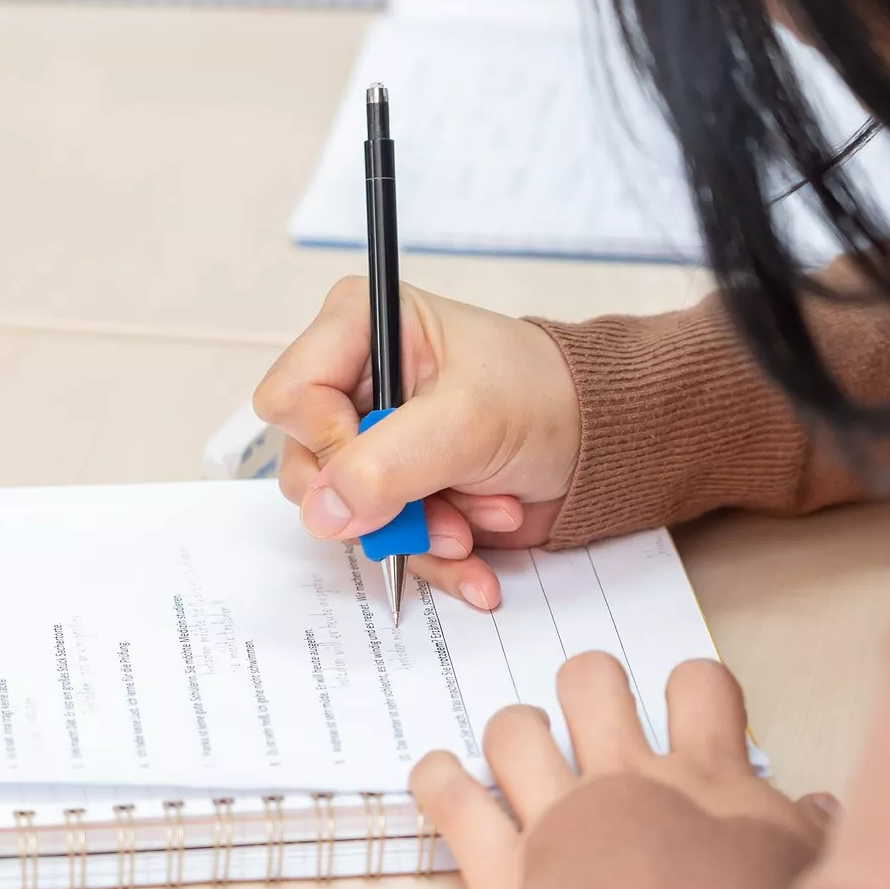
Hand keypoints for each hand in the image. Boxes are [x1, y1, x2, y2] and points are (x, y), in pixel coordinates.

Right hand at [253, 279, 581, 609]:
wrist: (600, 441)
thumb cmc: (546, 395)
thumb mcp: (469, 420)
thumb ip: (388, 463)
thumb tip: (324, 510)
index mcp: (359, 328)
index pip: (289, 396)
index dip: (329, 441)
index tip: (388, 457)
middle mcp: (355, 384)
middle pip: (307, 465)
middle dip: (382, 500)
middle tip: (441, 500)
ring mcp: (373, 443)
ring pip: (346, 516)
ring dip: (419, 532)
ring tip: (481, 516)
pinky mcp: (397, 490)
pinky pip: (384, 543)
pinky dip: (434, 558)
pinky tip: (478, 560)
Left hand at [410, 652, 838, 888]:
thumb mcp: (810, 873)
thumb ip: (812, 831)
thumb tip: (820, 805)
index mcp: (705, 775)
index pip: (699, 684)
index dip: (690, 687)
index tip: (688, 707)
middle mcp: (625, 779)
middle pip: (590, 680)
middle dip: (586, 687)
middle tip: (588, 717)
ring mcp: (558, 816)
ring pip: (514, 728)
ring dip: (514, 734)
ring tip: (521, 751)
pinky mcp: (504, 866)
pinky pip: (453, 800)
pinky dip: (438, 781)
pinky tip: (438, 774)